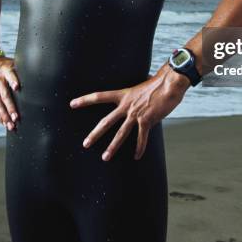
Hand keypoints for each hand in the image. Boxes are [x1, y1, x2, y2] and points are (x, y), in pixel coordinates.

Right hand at [0, 55, 20, 130]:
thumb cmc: (4, 63)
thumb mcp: (12, 62)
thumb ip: (21, 69)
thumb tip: (39, 73)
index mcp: (5, 69)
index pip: (10, 74)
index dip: (14, 80)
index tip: (17, 87)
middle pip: (5, 95)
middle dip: (11, 108)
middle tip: (17, 118)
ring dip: (5, 116)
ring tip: (11, 126)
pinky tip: (4, 123)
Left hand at [70, 63, 189, 160]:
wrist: (169, 84)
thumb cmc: (157, 84)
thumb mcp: (141, 87)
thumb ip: (135, 96)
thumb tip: (136, 99)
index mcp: (123, 94)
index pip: (100, 96)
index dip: (85, 100)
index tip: (72, 103)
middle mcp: (127, 105)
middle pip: (106, 121)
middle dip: (95, 133)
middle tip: (85, 143)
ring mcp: (136, 113)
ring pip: (121, 133)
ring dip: (113, 146)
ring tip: (105, 157)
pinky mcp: (147, 120)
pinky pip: (141, 137)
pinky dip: (139, 148)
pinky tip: (137, 156)